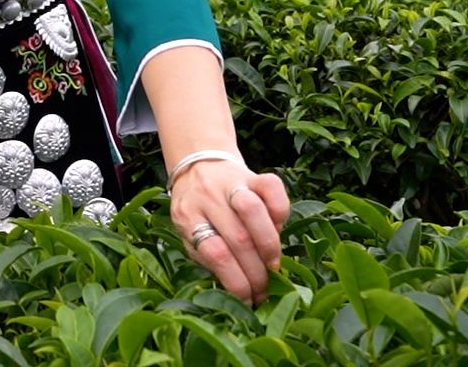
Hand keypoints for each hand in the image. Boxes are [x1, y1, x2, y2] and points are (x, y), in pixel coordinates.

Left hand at [169, 160, 290, 305]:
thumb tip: (240, 289)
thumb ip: (209, 257)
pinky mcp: (253, 174)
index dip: (236, 281)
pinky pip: (272, 187)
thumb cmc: (198, 212)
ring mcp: (231, 183)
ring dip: (269, 244)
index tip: (248, 301)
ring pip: (253, 209)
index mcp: (188, 216)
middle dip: (256, 273)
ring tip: (273, 264)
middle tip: (264, 291)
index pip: (215, 253)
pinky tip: (278, 228)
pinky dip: (280, 210)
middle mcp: (208, 197)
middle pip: (238, 237)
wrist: (197, 166)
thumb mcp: (191, 235)